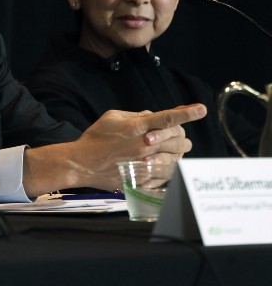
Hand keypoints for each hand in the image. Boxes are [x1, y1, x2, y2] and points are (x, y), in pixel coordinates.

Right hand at [68, 104, 203, 189]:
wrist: (82, 164)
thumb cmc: (95, 138)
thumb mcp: (112, 117)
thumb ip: (135, 115)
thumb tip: (152, 115)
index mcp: (137, 127)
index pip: (168, 118)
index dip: (187, 112)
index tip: (202, 109)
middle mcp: (145, 145)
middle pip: (178, 138)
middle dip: (182, 134)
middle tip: (178, 133)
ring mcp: (146, 162)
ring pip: (176, 156)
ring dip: (178, 150)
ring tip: (173, 147)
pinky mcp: (144, 176)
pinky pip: (166, 171)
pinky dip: (168, 164)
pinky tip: (162, 160)